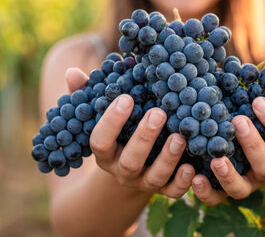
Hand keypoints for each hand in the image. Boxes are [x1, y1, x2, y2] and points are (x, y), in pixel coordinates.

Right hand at [65, 67, 195, 198]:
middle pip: (130, 161)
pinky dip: (183, 182)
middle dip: (144, 138)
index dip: (111, 122)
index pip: (100, 141)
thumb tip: (72, 73)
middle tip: (158, 113)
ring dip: (167, 158)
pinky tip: (192, 167)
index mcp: (105, 153)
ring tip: (180, 137)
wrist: (135, 168)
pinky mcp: (164, 190)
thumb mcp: (103, 115)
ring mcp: (144, 182)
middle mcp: (122, 170)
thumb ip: (88, 95)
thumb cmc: (119, 131)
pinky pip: (173, 192)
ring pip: (154, 177)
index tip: (126, 98)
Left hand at [190, 66, 264, 204]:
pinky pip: (214, 199)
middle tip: (238, 121)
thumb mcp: (256, 99)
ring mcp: (244, 184)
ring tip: (216, 158)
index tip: (258, 101)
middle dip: (253, 144)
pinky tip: (194, 177)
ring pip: (241, 188)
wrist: (222, 133)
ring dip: (229, 174)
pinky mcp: (220, 193)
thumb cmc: (245, 112)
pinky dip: (205, 192)